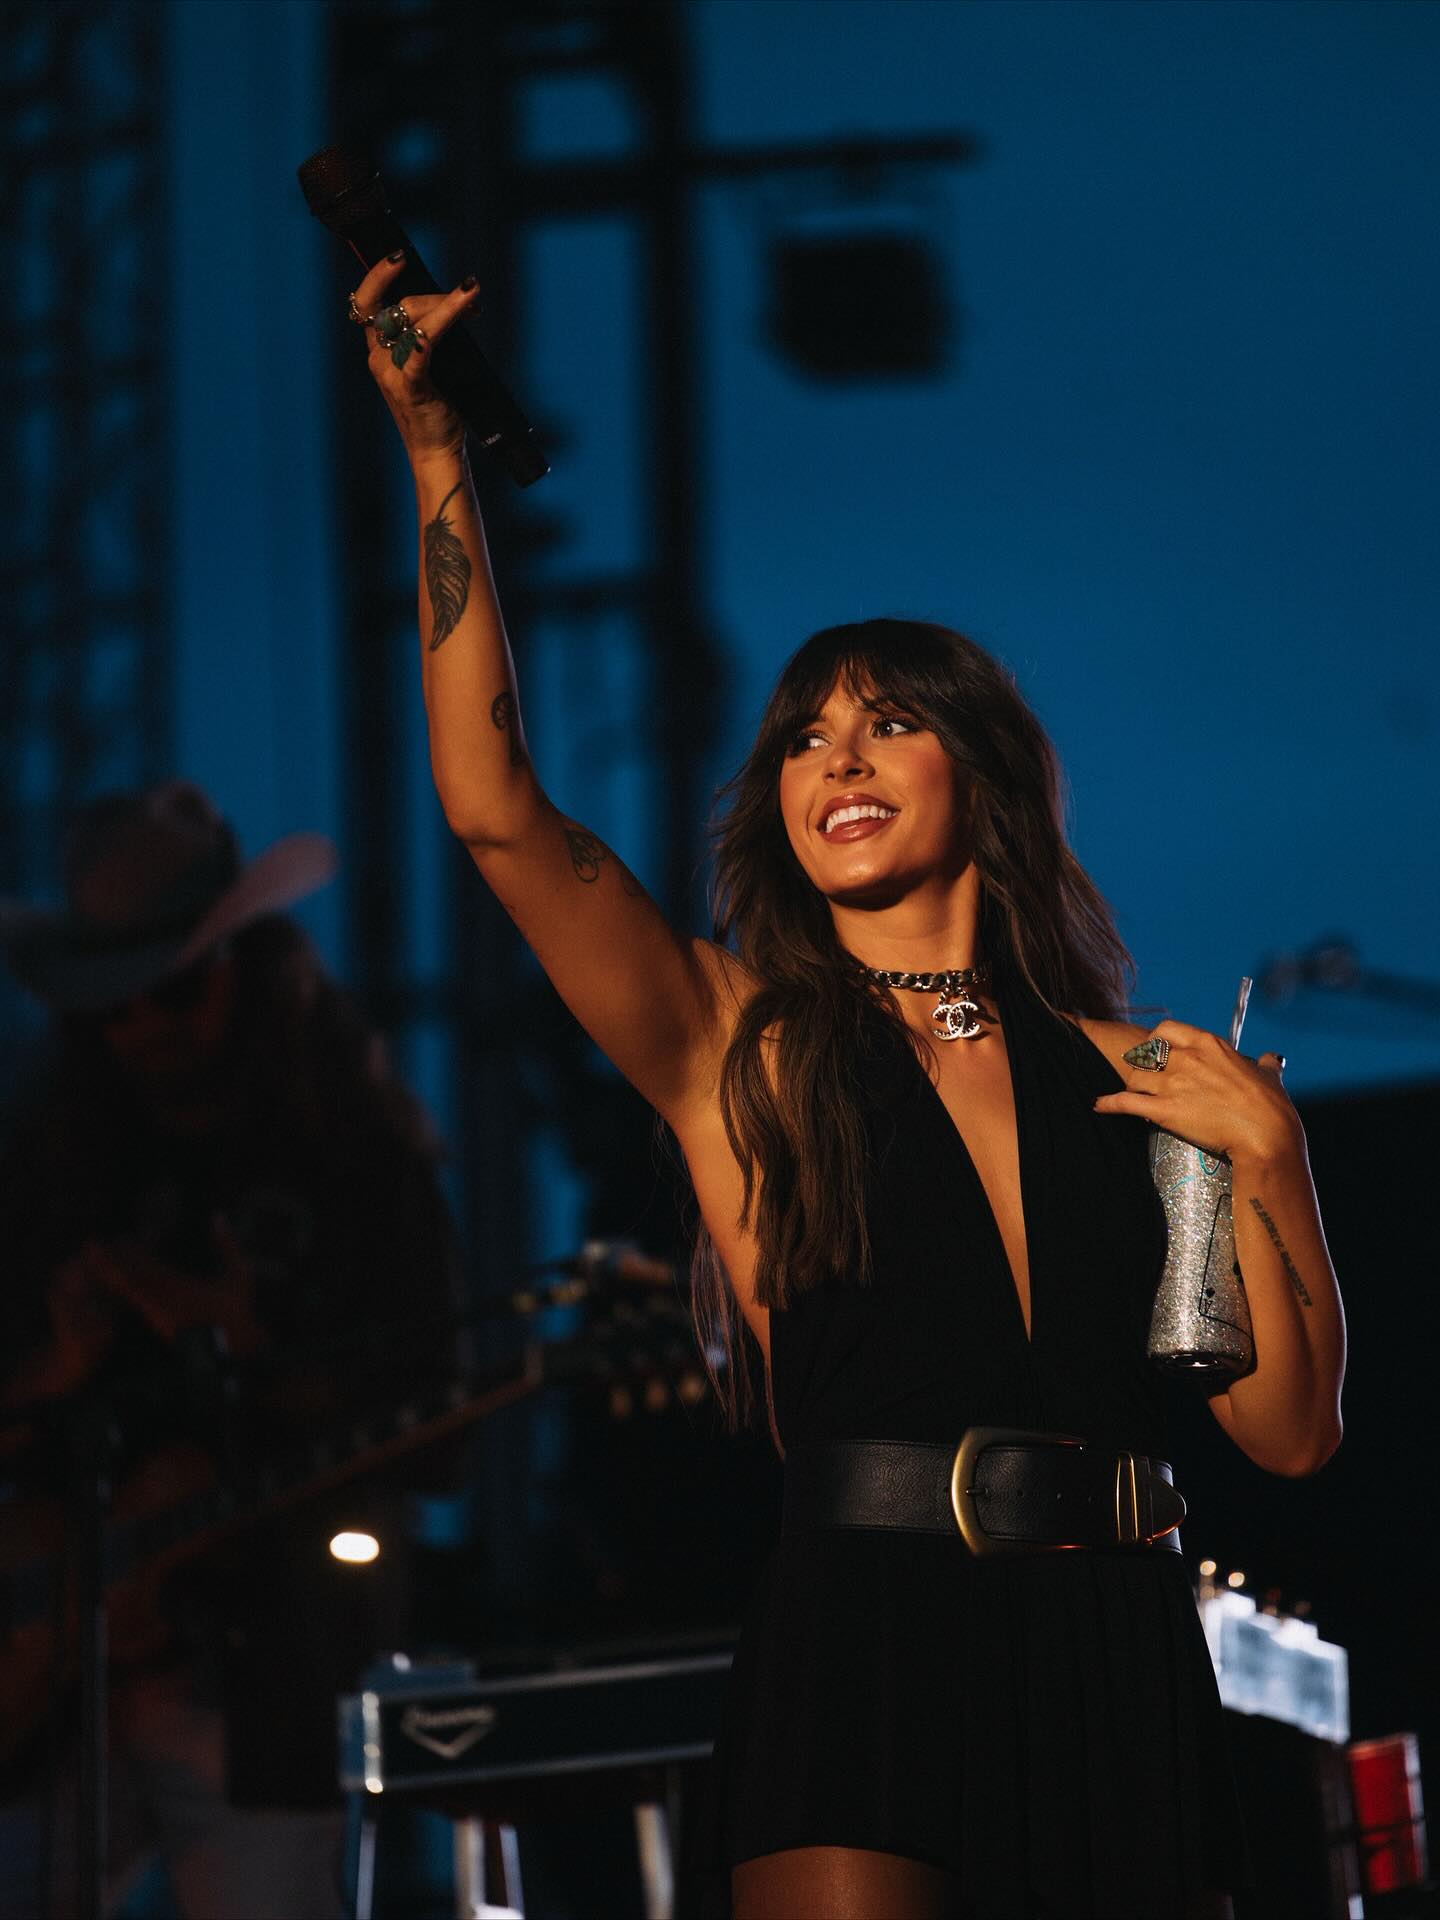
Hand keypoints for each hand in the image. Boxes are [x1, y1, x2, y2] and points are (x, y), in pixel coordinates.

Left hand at [86, 1221, 262, 1354]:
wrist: (233, 1351)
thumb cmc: (237, 1312)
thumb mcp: (240, 1275)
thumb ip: (227, 1245)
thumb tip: (217, 1216)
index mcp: (180, 1289)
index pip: (147, 1267)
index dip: (130, 1252)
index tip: (120, 1237)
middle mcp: (164, 1303)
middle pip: (128, 1279)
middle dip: (110, 1261)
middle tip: (92, 1246)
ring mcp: (159, 1316)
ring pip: (128, 1293)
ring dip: (111, 1276)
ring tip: (94, 1262)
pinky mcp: (158, 1325)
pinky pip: (134, 1306)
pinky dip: (121, 1293)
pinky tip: (112, 1284)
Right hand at [353, 254, 482, 465]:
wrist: (437, 451)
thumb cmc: (437, 408)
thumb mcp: (430, 367)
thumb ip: (429, 338)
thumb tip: (456, 303)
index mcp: (379, 352)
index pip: (367, 303)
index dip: (378, 275)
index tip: (398, 256)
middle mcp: (379, 359)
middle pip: (399, 307)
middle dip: (436, 296)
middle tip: (469, 297)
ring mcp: (392, 374)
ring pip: (413, 322)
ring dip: (445, 305)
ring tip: (472, 299)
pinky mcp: (411, 387)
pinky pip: (423, 349)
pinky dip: (441, 326)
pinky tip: (462, 310)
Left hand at [1092, 1020, 1302, 1166]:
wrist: (1266, 1135)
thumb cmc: (1270, 1107)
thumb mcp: (1269, 1076)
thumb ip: (1266, 1064)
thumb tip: (1273, 1059)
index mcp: (1209, 1045)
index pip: (1167, 1030)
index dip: (1156, 1040)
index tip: (1156, 1049)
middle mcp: (1187, 1059)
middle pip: (1145, 1053)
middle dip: (1139, 1064)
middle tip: (1142, 1075)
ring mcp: (1174, 1084)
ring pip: (1134, 1076)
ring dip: (1131, 1086)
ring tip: (1132, 1094)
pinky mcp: (1165, 1110)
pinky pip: (1126, 1103)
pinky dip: (1109, 1104)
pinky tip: (1099, 1105)